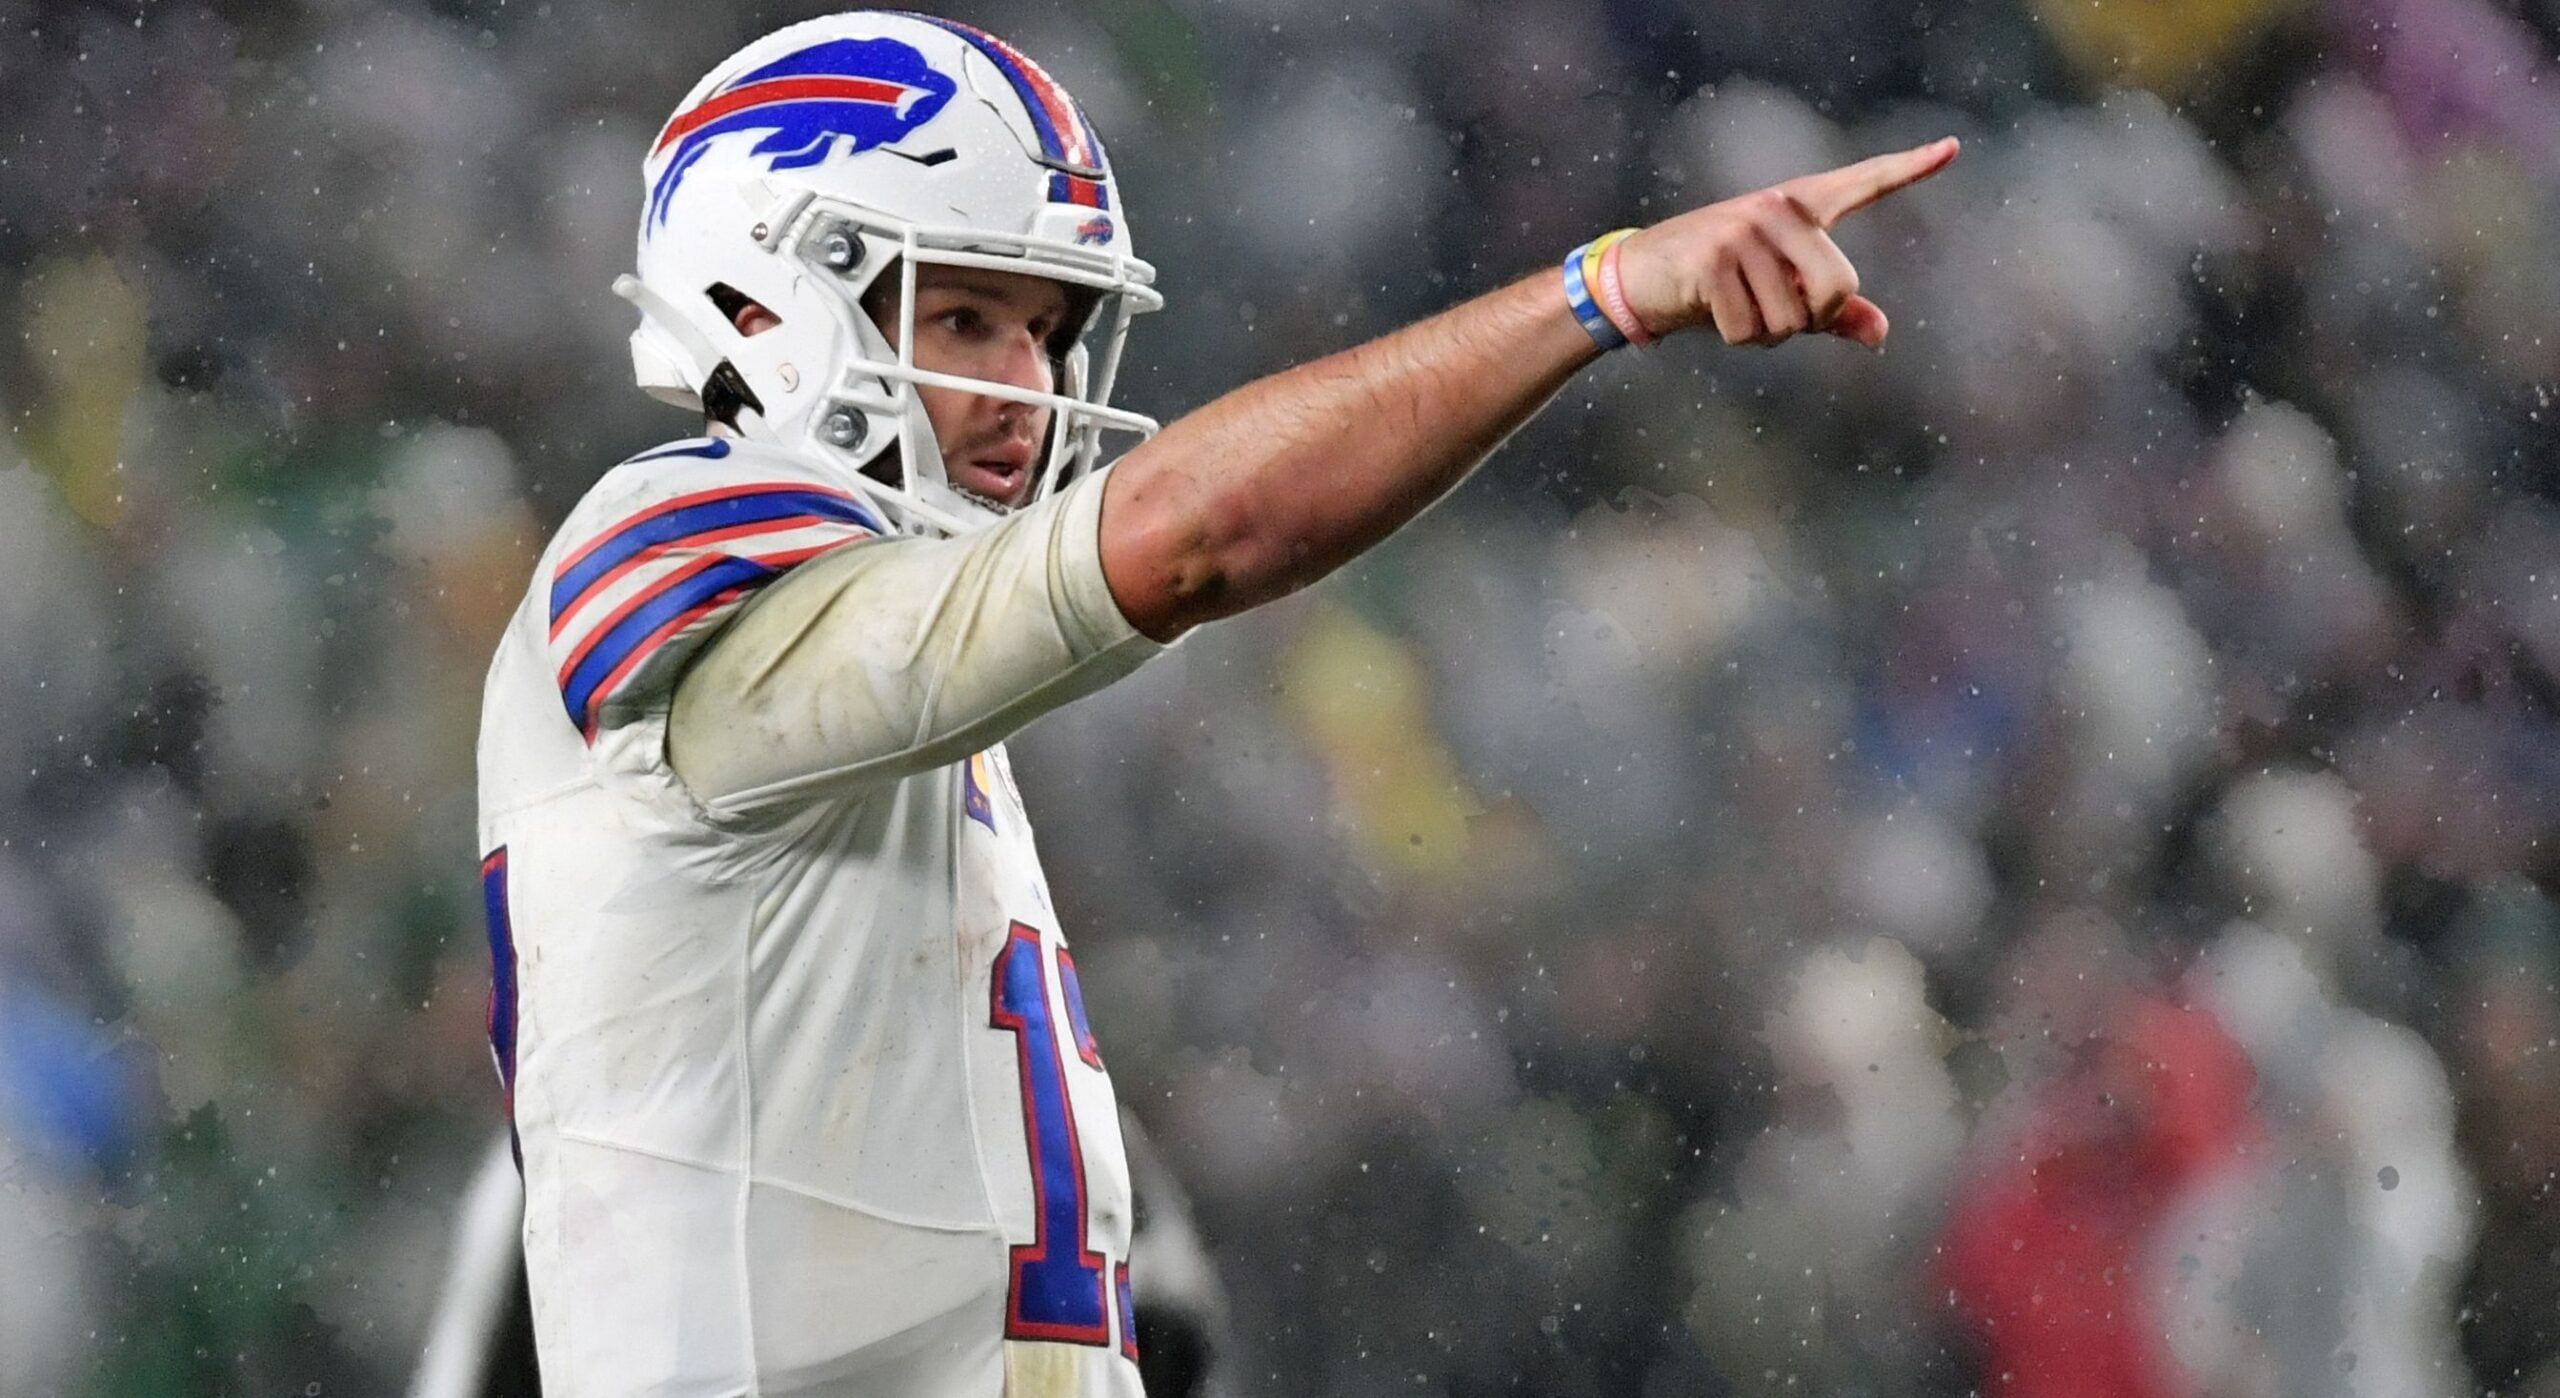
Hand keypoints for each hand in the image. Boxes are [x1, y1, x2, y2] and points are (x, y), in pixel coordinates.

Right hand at [1615, 137, 1957, 350]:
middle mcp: (1778, 209)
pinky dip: (1734, 337)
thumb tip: (1880, 335)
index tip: (1953, 148)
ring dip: (1765, 334)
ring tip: (1734, 307)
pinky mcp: (1714, 259)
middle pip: (1838, 290)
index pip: (1863, 184)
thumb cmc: (1717, 285)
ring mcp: (1745, 231)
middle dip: (1808, 320)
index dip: (1910, 168)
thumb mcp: (1779, 293)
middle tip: (1773, 311)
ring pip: (1791, 320)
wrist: (1641, 277)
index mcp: (1800, 208)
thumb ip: (1832, 312)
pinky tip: (1710, 310)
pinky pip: (1750, 329)